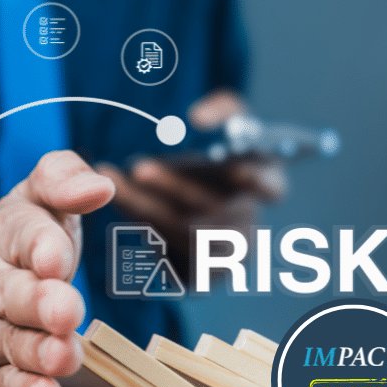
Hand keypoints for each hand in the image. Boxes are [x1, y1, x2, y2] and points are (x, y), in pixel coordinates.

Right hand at [0, 151, 114, 386]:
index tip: (57, 257)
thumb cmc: (10, 253)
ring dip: (39, 353)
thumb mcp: (30, 205)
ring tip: (66, 355)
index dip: (41, 246)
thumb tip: (101, 186)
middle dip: (39, 303)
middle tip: (65, 309)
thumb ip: (62, 180)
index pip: (21, 235)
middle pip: (12, 294)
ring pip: (11, 344)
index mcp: (2, 238)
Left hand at [96, 91, 286, 263]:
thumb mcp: (230, 122)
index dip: (258, 182)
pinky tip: (117, 200)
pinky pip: (163, 254)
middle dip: (176, 189)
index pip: (273, 189)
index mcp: (266, 188)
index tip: (236, 167)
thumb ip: (223, 109)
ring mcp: (223, 258)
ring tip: (113, 180)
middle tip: (140, 167)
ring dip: (144, 206)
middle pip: (215, 215)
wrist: (192, 199)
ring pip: (182, 234)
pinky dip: (138, 225)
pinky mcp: (193, 278)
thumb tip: (198, 117)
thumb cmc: (217, 155)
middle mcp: (249, 228)